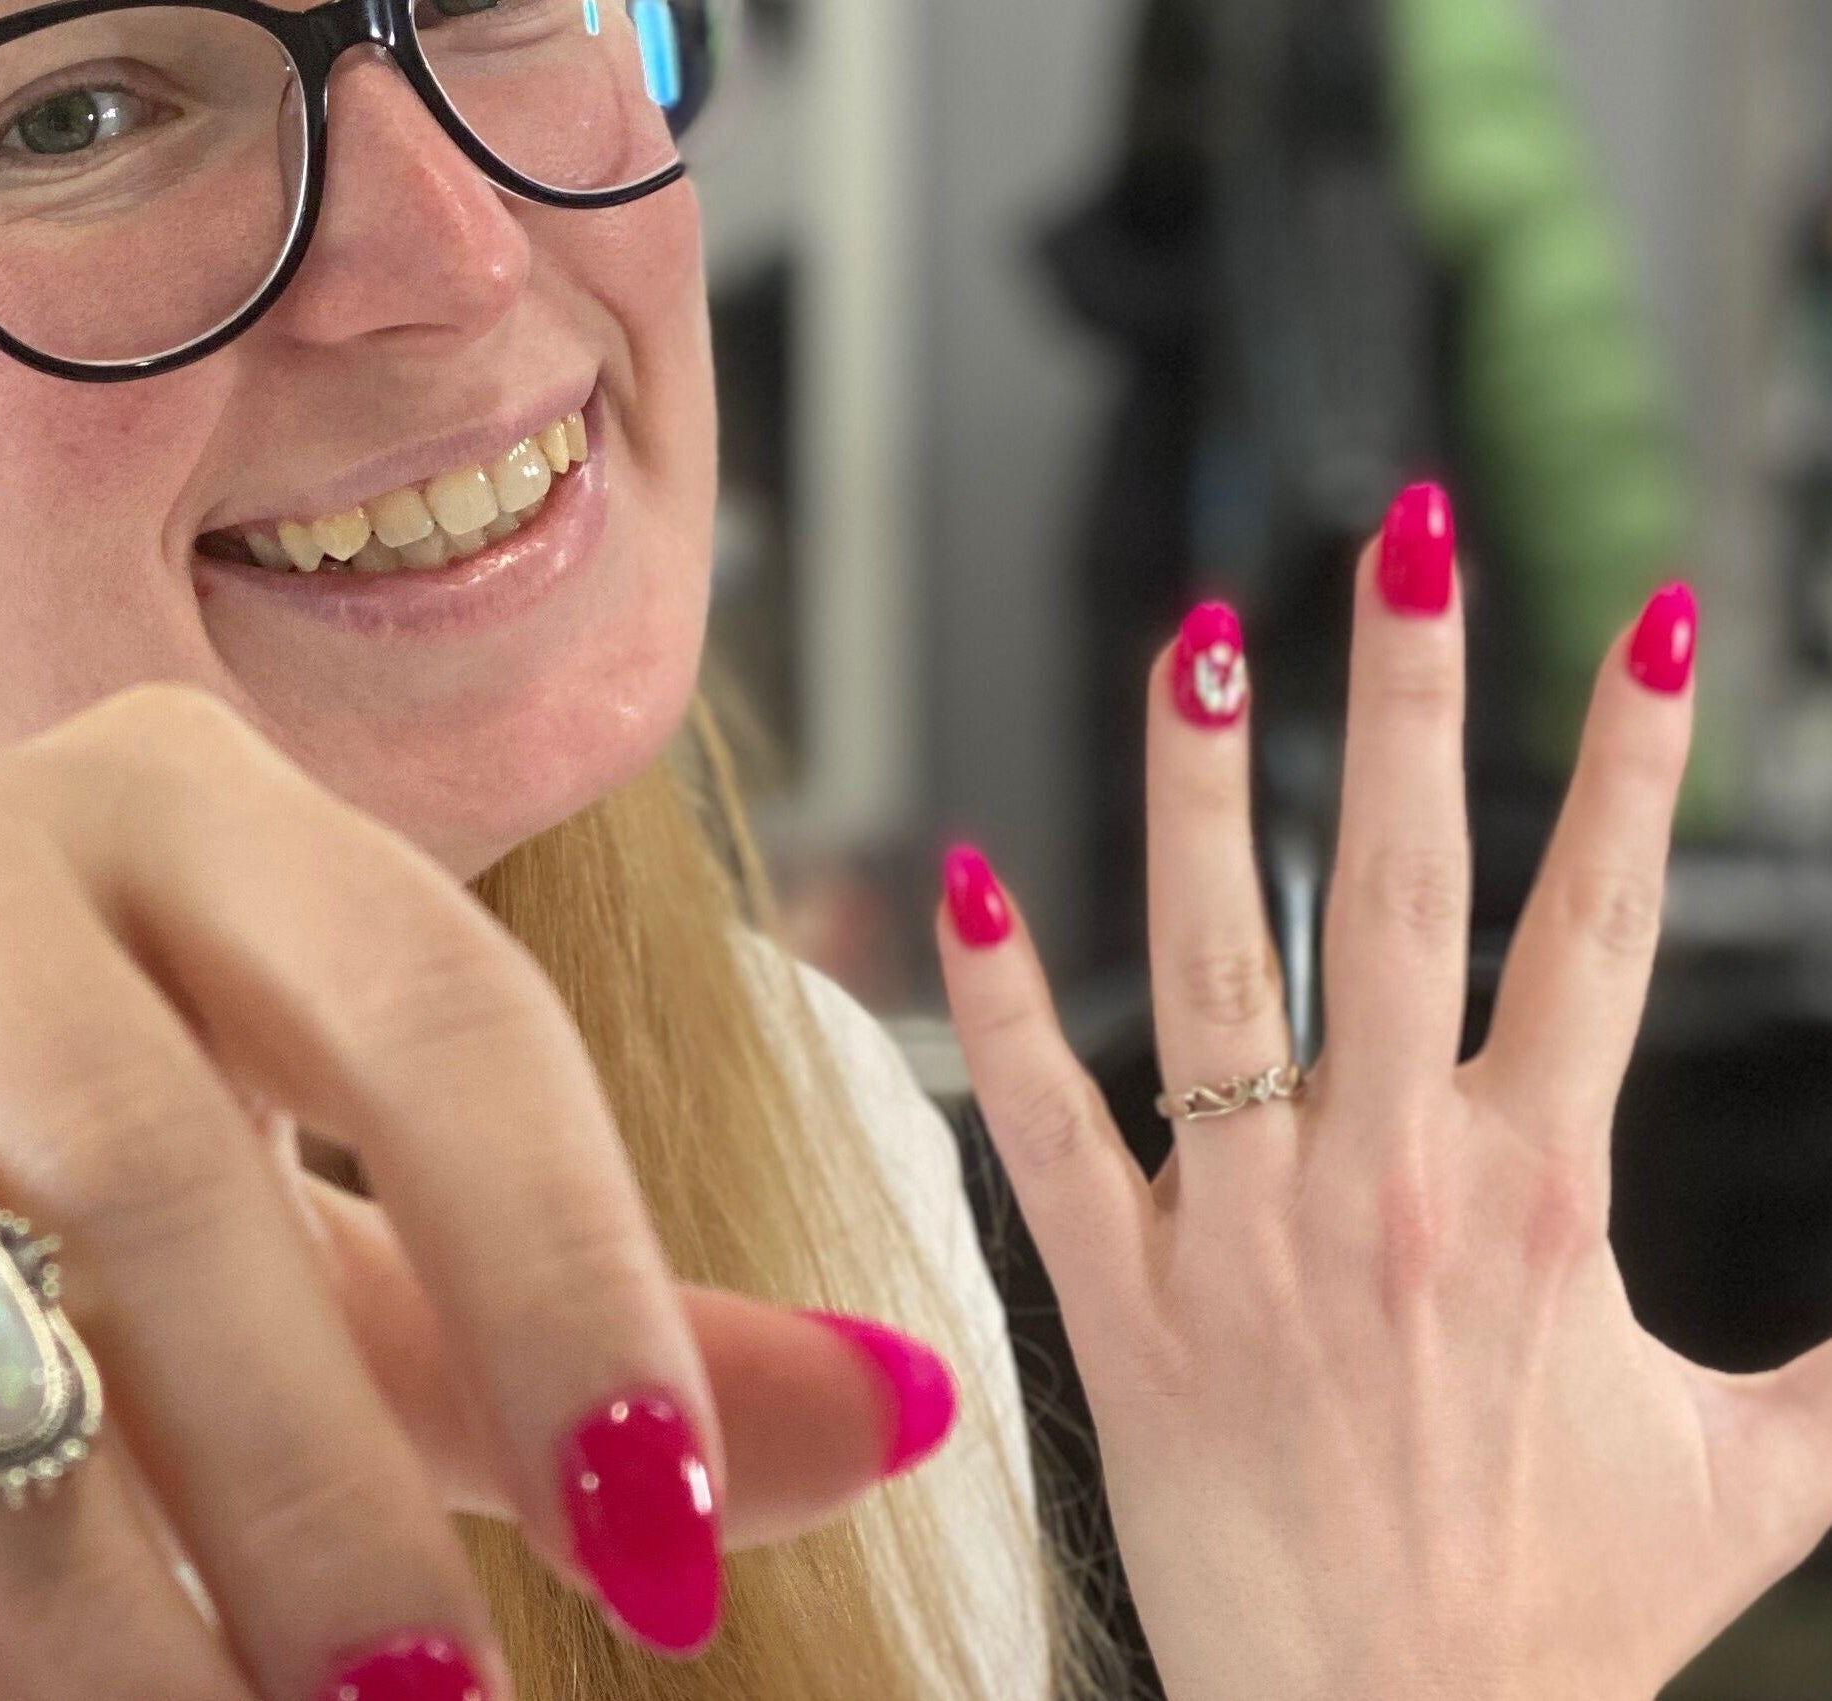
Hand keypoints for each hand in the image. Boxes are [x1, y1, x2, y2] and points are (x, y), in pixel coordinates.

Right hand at [0, 685, 943, 1700]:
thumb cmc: (101, 1235)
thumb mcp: (367, 1261)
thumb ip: (599, 1324)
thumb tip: (912, 1404)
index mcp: (180, 801)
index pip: (427, 1003)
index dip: (568, 1278)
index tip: (659, 1549)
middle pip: (147, 1140)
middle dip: (305, 1472)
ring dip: (66, 1582)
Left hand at [937, 487, 1831, 1700]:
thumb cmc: (1569, 1614)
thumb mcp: (1764, 1473)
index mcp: (1546, 1194)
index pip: (1601, 929)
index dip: (1633, 769)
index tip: (1650, 622)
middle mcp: (1391, 1185)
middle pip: (1407, 895)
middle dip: (1415, 703)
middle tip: (1407, 537)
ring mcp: (1241, 1236)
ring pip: (1216, 972)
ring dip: (1206, 802)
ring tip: (1198, 646)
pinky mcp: (1120, 1305)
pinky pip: (1044, 1130)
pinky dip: (1001, 1009)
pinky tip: (967, 880)